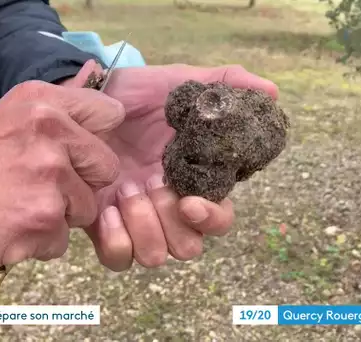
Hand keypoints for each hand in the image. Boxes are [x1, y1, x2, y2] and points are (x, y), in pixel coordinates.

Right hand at [0, 80, 124, 270]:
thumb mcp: (10, 117)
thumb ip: (58, 112)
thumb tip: (103, 99)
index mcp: (43, 103)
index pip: (109, 113)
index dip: (97, 137)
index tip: (78, 150)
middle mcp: (51, 134)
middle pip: (106, 167)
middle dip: (82, 183)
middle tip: (40, 185)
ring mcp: (49, 179)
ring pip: (87, 208)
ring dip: (59, 216)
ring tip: (19, 206)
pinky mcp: (43, 221)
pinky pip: (63, 240)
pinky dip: (41, 242)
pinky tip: (11, 228)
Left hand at [64, 60, 278, 270]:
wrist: (90, 95)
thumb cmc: (139, 93)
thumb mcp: (181, 83)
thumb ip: (225, 84)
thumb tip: (270, 92)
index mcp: (193, 182)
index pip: (218, 222)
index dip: (211, 220)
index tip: (189, 201)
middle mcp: (167, 207)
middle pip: (187, 248)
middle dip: (170, 220)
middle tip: (150, 181)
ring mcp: (134, 218)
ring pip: (154, 257)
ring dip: (143, 226)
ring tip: (127, 188)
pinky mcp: (102, 223)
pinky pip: (116, 259)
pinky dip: (115, 239)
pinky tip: (107, 205)